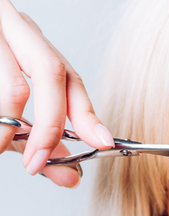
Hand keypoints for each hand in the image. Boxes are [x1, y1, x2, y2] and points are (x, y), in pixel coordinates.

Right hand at [0, 0, 113, 186]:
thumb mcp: (13, 96)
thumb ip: (40, 135)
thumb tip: (69, 174)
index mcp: (36, 45)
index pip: (72, 80)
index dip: (89, 115)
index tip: (102, 143)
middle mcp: (20, 31)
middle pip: (52, 75)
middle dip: (50, 125)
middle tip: (37, 163)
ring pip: (15, 87)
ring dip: (8, 127)